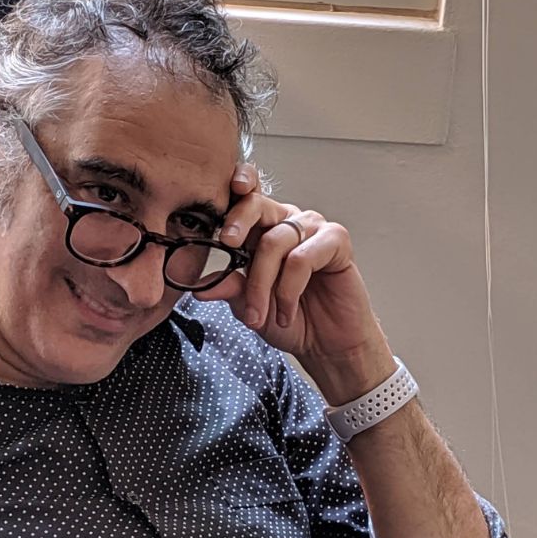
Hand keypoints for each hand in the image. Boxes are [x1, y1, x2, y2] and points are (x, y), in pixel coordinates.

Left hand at [199, 165, 393, 397]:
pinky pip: (302, 258)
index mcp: (262, 229)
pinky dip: (289, 290)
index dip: (232, 192)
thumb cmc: (291, 320)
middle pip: (256, 206)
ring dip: (262, 284)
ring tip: (260, 317)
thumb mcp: (249, 307)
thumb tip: (199, 288)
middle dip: (238, 223)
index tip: (219, 204)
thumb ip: (229, 289)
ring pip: (274, 241)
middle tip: (229, 243)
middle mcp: (287, 222)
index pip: (243, 200)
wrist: (326, 345)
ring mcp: (313, 228)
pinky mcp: (336, 240)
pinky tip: (287, 312)